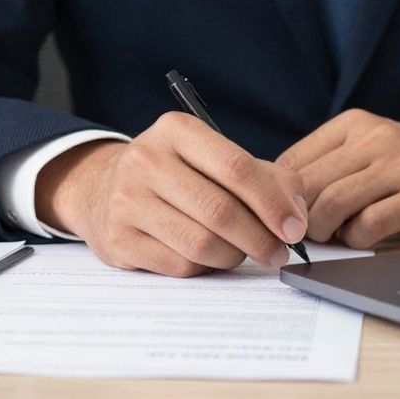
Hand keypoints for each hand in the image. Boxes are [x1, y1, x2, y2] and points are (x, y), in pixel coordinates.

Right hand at [35, 112, 307, 276]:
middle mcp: (146, 159)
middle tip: (279, 252)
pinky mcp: (119, 239)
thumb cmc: (177, 175)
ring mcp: (126, 200)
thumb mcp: (215, 159)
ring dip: (235, 256)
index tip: (295, 228)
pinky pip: (180, 265)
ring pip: (202, 244)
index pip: (236, 167)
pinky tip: (207, 257)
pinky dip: (205, 268)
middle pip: (221, 211)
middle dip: (261, 239)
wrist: (103, 189)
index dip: (273, 203)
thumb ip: (267, 178)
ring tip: (242, 252)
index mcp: (176, 130)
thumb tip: (296, 215)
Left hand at [277, 110, 399, 248]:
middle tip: (301, 237)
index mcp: (354, 124)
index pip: (292, 160)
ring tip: (332, 238)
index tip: (281, 218)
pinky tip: (364, 238)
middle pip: (307, 184)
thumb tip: (277, 197)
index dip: (278, 196)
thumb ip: (332, 165)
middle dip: (296, 219)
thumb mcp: (374, 149)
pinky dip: (357, 239)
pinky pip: (370, 224)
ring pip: (332, 203)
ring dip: (324, 231)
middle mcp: (374, 138)